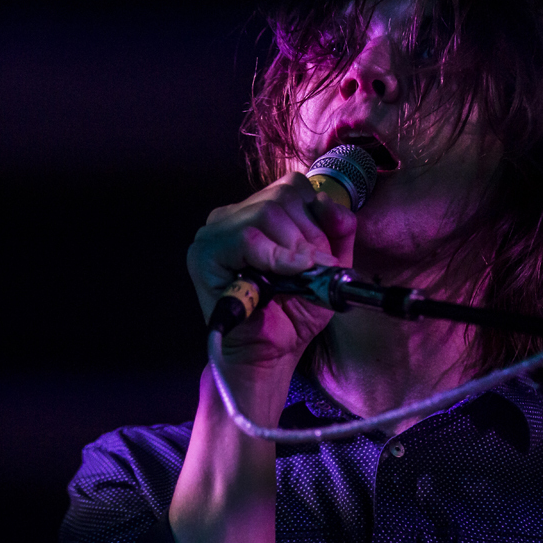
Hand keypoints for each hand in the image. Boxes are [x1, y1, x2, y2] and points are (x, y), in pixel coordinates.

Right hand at [188, 172, 355, 382]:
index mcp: (257, 212)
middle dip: (309, 236)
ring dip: (295, 248)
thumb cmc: (294, 312)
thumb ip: (337, 229)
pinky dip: (277, 256)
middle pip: (283, 196)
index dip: (317, 216)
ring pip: (267, 212)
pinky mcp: (205, 252)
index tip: (323, 254)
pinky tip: (288, 275)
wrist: (270, 354)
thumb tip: (328, 201)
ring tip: (297, 279)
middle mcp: (232, 215)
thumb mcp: (329, 265)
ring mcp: (214, 231)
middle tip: (311, 272)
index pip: (293, 187)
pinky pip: (248, 237)